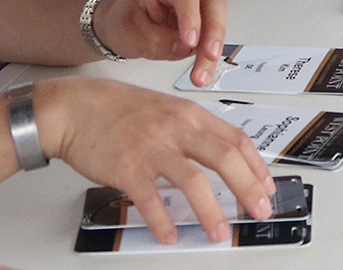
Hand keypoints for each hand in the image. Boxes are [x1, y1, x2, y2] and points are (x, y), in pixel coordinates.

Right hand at [39, 78, 275, 244]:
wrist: (75, 108)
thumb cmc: (117, 109)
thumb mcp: (165, 108)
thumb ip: (192, 129)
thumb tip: (220, 153)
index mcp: (188, 114)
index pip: (235, 139)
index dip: (256, 166)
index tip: (267, 186)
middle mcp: (175, 128)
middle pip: (224, 158)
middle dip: (248, 188)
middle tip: (259, 210)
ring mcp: (152, 148)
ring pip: (193, 182)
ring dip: (211, 211)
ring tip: (219, 231)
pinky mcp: (127, 168)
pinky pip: (151, 200)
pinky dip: (163, 222)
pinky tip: (170, 235)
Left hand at [93, 0, 227, 87]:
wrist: (122, 25)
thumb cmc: (123, 19)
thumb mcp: (131, 32)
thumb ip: (158, 40)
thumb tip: (184, 48)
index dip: (191, 18)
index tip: (190, 41)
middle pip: (213, 4)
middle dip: (213, 33)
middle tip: (208, 56)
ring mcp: (198, 4)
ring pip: (217, 24)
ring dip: (211, 52)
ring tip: (200, 75)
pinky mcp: (202, 23)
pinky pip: (212, 39)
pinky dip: (208, 58)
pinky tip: (202, 72)